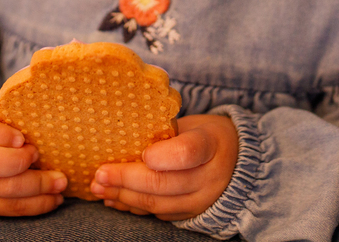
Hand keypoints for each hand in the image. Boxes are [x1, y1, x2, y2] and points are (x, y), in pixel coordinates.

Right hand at [0, 104, 66, 215]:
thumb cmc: (0, 129)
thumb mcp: (3, 115)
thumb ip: (19, 116)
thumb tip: (53, 119)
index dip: (0, 134)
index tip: (23, 139)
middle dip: (19, 162)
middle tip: (40, 156)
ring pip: (2, 190)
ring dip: (37, 188)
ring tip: (60, 183)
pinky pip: (8, 208)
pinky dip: (35, 205)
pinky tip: (53, 198)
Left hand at [90, 113, 238, 220]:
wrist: (239, 164)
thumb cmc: (207, 136)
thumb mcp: (194, 124)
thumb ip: (166, 133)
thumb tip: (122, 138)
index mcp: (212, 144)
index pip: (187, 152)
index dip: (161, 156)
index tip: (141, 153)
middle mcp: (210, 177)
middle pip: (163, 183)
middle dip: (126, 179)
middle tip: (100, 174)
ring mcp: (202, 200)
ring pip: (157, 203)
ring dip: (124, 196)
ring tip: (99, 187)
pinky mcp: (191, 214)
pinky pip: (158, 214)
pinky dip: (133, 207)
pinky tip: (114, 198)